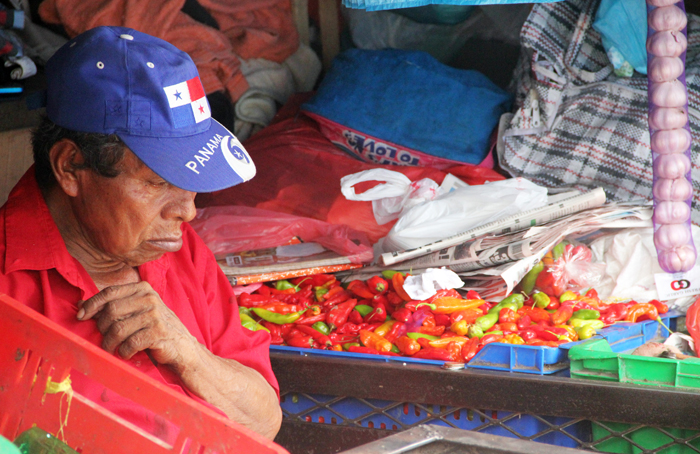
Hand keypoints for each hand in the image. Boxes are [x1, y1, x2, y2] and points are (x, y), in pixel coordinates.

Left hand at [78, 282, 196, 365]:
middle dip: (102, 328)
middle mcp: (150, 298)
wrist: (181, 346)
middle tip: (104, 339)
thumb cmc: (154, 328)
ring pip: (118, 329)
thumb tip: (80, 304)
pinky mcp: (159, 332)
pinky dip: (124, 351)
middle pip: (111, 311)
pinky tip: (126, 353)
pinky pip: (130, 343)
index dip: (92, 305)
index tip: (81, 317)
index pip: (110, 292)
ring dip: (110, 343)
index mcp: (143, 289)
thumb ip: (112, 306)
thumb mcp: (135, 312)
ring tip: (112, 349)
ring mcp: (155, 315)